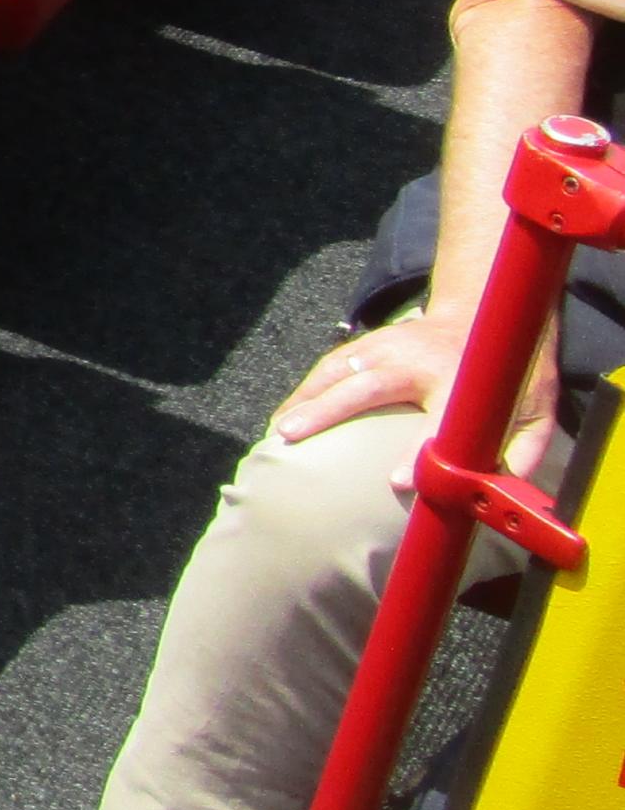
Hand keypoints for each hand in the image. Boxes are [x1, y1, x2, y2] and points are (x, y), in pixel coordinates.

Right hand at [269, 307, 563, 496]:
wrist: (487, 312)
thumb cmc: (508, 376)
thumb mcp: (534, 414)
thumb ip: (521, 454)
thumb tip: (496, 497)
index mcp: (458, 381)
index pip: (439, 419)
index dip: (418, 451)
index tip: (393, 481)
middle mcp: (415, 360)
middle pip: (364, 387)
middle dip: (323, 412)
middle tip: (288, 437)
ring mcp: (385, 346)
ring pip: (335, 371)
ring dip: (302, 400)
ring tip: (276, 431)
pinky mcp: (368, 344)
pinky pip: (329, 366)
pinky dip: (304, 390)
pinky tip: (285, 415)